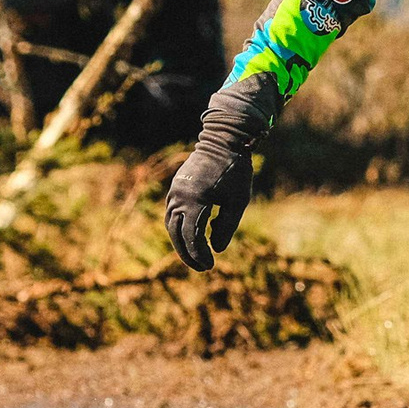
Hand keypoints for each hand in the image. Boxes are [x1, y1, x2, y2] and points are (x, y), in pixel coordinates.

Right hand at [163, 82, 269, 270]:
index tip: (210, 265)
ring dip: (181, 242)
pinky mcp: (176, 187)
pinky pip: (172, 213)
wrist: (224, 140)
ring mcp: (175, 190)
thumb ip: (227, 226)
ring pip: (171, 224)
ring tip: (196, 255)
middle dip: (187, 253)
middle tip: (201, 267)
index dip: (199, 254)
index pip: (191, 236)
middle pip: (176, 233)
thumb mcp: (238, 201)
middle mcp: (179, 196)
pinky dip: (179, 228)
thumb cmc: (235, 170)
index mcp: (195, 200)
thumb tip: (217, 249)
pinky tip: (193, 236)